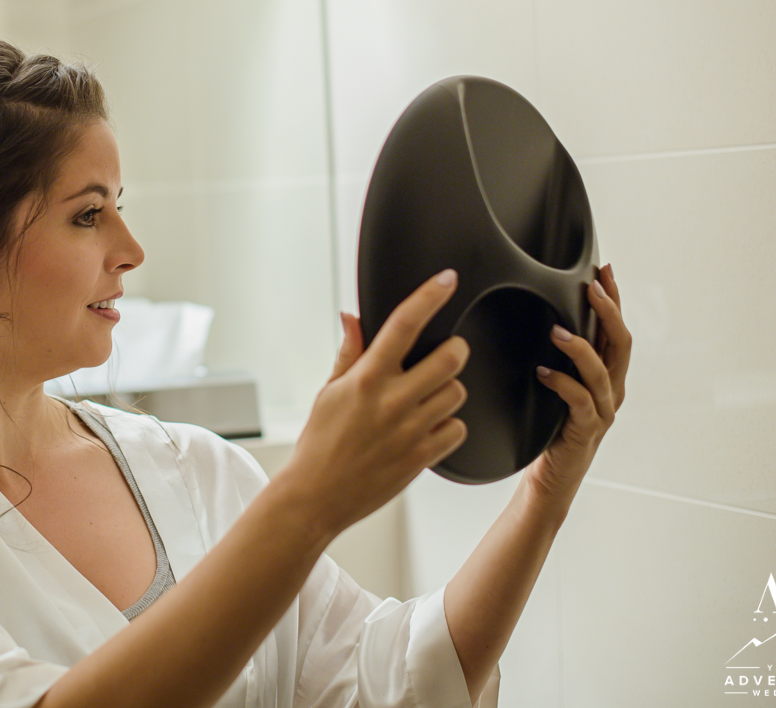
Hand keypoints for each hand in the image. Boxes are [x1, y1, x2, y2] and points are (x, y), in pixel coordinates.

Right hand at [280, 269, 470, 541]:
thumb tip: (352, 318)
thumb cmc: (319, 444)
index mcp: (366, 378)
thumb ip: (349, 353)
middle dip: (454, 350)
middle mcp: (391, 400)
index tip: (446, 279)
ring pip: (458, 392)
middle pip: (450, 357)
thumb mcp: (328, 392)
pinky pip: (457, 429)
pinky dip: (449, 425)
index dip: (429, 296)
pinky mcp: (422, 457)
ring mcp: (410, 430)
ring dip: (449, 390)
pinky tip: (428, 427)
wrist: (317, 496)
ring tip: (428, 398)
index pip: (404, 324)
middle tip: (444, 354)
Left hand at [523, 263, 631, 509]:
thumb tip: (540, 319)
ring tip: (557, 330)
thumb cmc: (549, 432)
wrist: (550, 481)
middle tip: (591, 286)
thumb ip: (557, 358)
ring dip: (581, 348)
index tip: (605, 271)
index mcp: (606, 378)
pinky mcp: (584, 431)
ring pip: (602, 372)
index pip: (615, 331)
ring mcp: (601, 412)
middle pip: (620, 344)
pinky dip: (562, 384)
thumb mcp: (555, 386)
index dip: (614, 300)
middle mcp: (610, 392)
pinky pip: (580, 403)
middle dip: (608, 311)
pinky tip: (543, 372)